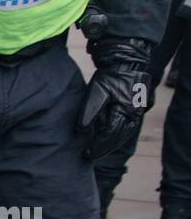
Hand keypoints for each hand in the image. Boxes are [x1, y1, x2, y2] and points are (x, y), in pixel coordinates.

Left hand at [78, 37, 152, 159]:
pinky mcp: (136, 108)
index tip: (86, 153)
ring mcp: (136, 112)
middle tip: (89, 156)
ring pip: (124, 134)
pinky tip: (108, 140)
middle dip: (103, 149)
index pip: (109, 136)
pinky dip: (118, 136)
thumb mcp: (95, 93)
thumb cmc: (109, 77)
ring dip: (111, 144)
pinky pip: (127, 128)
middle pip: (118, 139)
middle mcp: (133, 115)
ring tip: (97, 151)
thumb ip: (89, 112)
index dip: (97, 147)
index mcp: (123, 112)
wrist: (126, 62)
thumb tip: (82, 131)